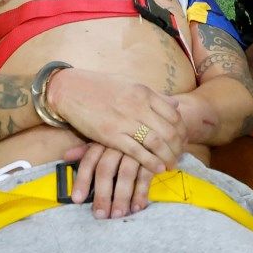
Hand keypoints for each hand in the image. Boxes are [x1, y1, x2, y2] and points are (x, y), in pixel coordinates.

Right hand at [45, 67, 184, 174]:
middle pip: (169, 130)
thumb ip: (154, 95)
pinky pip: (137, 151)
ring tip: (171, 164)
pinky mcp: (111, 135)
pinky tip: (158, 168)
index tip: (183, 139)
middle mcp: (138, 106)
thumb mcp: (130, 85)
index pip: (174, 114)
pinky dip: (150, 161)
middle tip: (180, 155)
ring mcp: (124, 121)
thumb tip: (175, 103)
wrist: (69, 90)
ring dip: (168, 156)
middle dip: (178, 146)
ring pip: (156, 142)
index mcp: (144, 92)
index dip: (182, 130)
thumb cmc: (99, 86)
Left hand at [62, 142, 153, 218]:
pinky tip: (137, 207)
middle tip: (100, 215)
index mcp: (103, 141)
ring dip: (122, 196)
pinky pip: (145, 176)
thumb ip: (86, 149)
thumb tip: (65, 157)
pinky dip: (141, 192)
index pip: (89, 161)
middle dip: (102, 194)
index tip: (77, 200)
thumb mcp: (106, 137)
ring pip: (126, 175)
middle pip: (106, 170)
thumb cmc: (126, 135)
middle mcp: (117, 146)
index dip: (82, 180)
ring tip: (118, 215)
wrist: (156, 124)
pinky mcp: (153, 158)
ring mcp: (136, 151)